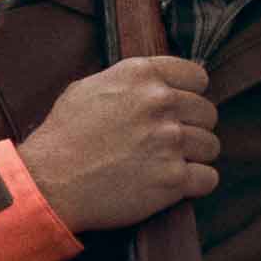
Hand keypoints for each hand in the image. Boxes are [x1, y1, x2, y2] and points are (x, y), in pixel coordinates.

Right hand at [17, 56, 219, 232]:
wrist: (50, 182)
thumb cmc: (63, 137)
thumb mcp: (88, 88)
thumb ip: (128, 82)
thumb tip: (155, 84)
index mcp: (141, 75)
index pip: (196, 77)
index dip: (191, 95)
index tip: (181, 110)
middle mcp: (160, 103)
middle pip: (207, 113)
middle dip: (194, 128)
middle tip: (171, 143)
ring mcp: (169, 141)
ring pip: (211, 146)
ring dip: (195, 157)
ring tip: (169, 164)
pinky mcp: (173, 178)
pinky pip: (209, 178)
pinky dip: (196, 184)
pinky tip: (176, 184)